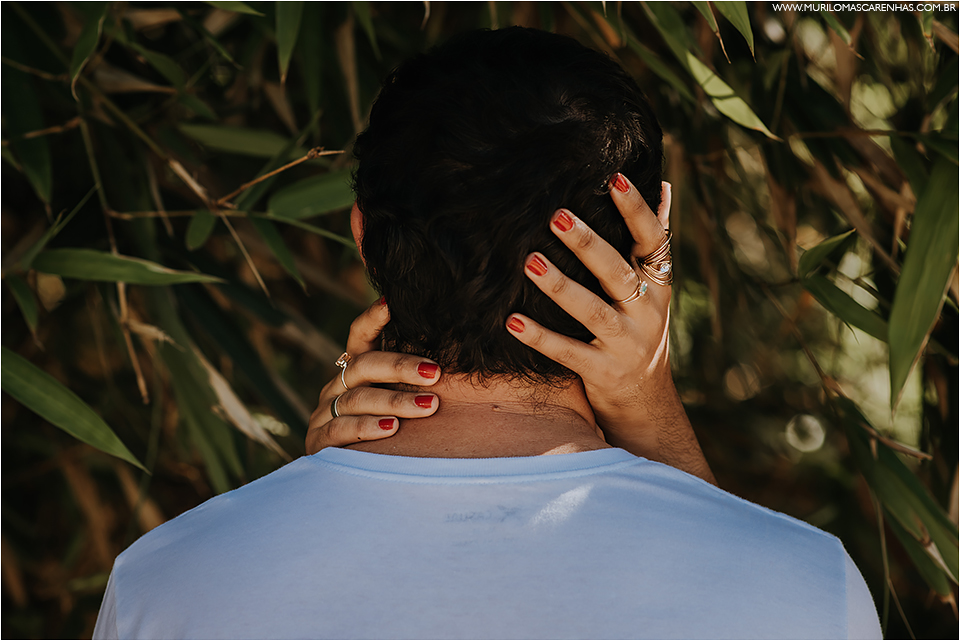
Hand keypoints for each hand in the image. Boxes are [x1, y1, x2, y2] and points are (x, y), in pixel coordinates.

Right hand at [305, 300, 440, 454]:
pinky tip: (392, 429)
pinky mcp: (318, 442)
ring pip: (357, 399)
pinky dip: (367, 427)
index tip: (391, 304)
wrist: (346, 481)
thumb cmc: (388, 435)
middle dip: (401, 366)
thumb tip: (450, 363)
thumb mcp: (398, 403)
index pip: (359, 336)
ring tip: (429, 406)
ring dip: (395, 401)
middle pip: (364, 366)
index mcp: (354, 372)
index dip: (372, 319)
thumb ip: (416, 382)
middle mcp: (336, 387)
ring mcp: (323, 413)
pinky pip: (341, 429)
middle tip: (436, 373)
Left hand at [506, 175, 714, 483]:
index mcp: (658, 283)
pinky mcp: (604, 372)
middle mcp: (647, 311)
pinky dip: (541, 337)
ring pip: (594, 312)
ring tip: (530, 262)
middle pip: (617, 272)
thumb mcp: (652, 287)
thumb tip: (660, 184)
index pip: (653, 240)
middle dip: (588, 244)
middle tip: (555, 215)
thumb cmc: (639, 327)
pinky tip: (512, 320)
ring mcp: (627, 344)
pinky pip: (569, 353)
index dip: (636, 209)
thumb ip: (652, 240)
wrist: (645, 400)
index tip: (613, 178)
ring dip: (562, 287)